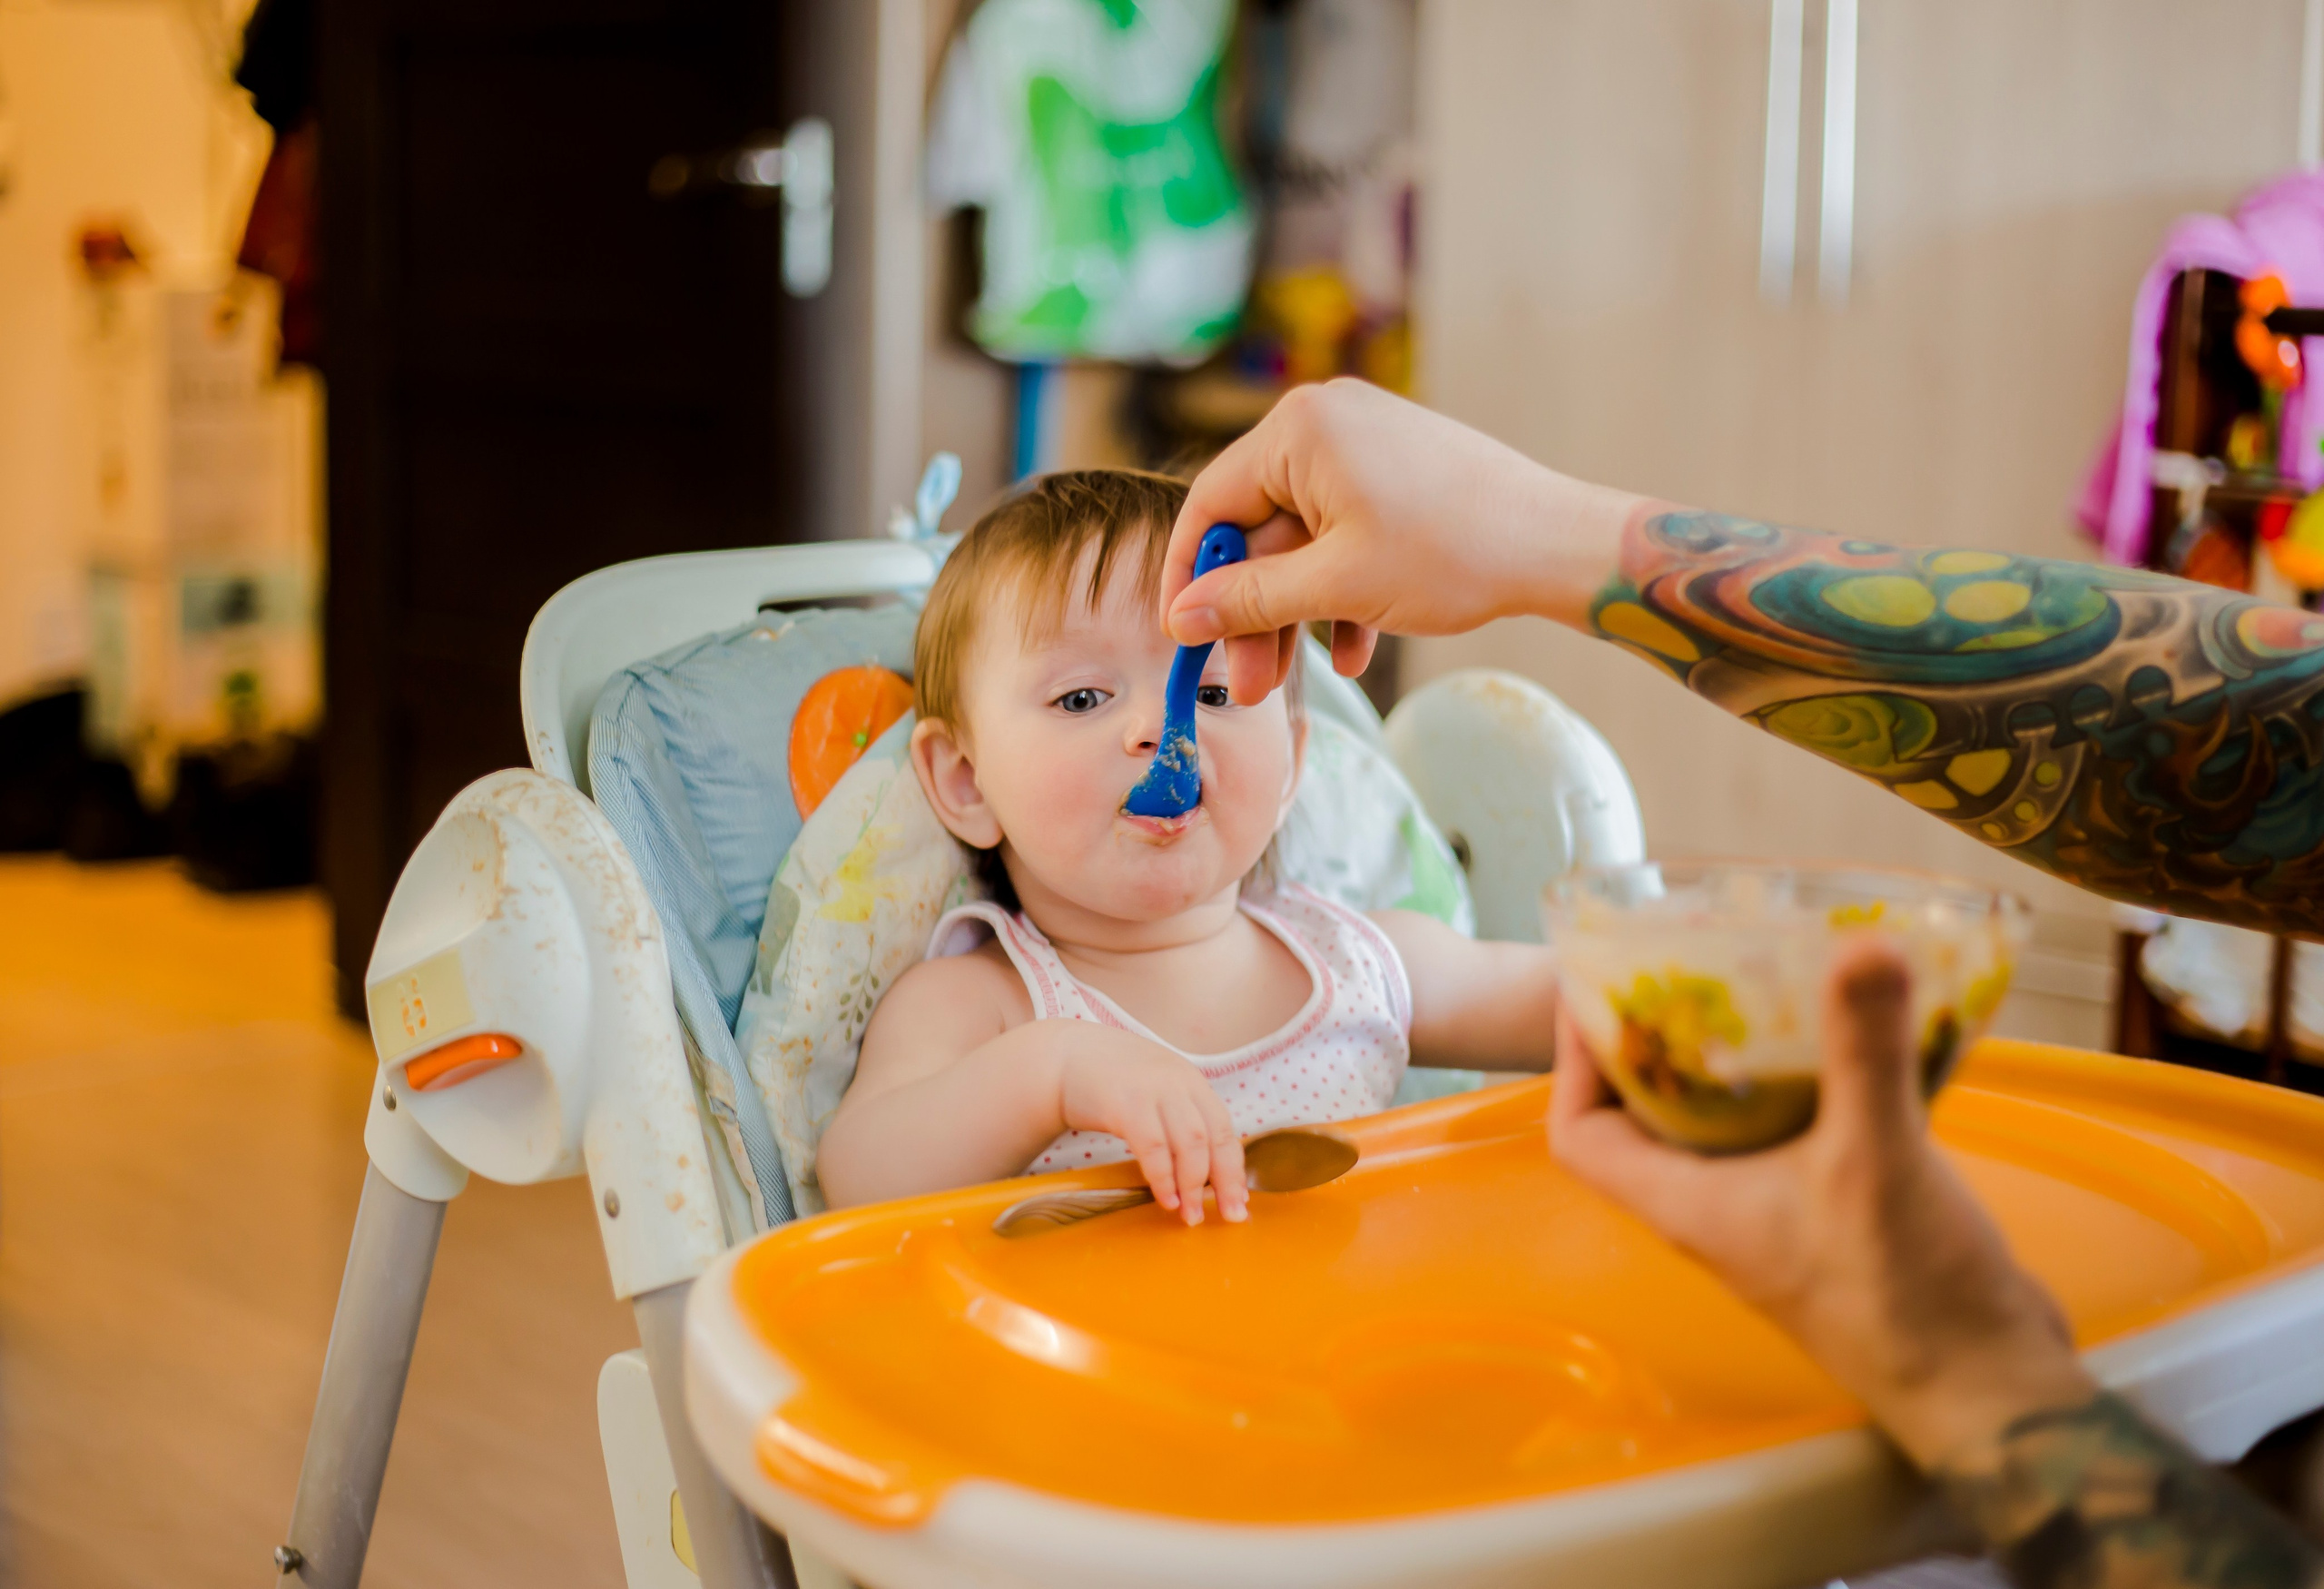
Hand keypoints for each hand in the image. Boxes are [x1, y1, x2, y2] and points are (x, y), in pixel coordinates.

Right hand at [1059, 1038, 1248, 1224]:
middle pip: (1214, 1137)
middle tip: (1229, 1217)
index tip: (1239, 1201)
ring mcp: (1153, 1090)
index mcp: (1191, 1082)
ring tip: (1191, 1215)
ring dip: (1194, 1185)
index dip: (1235, 1168)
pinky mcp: (1125, 1103)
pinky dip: (1163, 1177)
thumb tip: (1205, 1173)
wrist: (1061, 1058)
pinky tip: (1166, 1198)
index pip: (1225, 1129)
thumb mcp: (1154, 1090)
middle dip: (1225, 1181)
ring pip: (1190, 1143)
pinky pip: (1153, 1147)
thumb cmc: (1110, 1083)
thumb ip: (1178, 1119)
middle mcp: (1179, 1082)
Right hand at [1160, 380, 1641, 702]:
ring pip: (1302, 542)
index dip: (1190, 575)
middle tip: (1246, 683)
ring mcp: (1365, 447)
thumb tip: (1182, 618)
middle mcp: (1326, 424)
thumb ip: (1249, 600)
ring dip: (1295, 614)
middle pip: (1258, 529)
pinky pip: (1345, 535)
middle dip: (1252, 613)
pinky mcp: (1396, 476)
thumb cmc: (1452, 552)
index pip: (1211, 503)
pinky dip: (1341, 592)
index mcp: (1300, 429)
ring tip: (1288, 682)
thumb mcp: (1336, 586)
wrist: (1557, 545)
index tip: (1182, 635)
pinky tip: (1353, 652)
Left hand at [1549, 938, 2094, 1470]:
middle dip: (1656, 1038)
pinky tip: (1851, 1028)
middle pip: (1649, 1115)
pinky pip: (1799, 1127)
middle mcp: (1717, 1208)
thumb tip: (1860, 944)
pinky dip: (1810, 1076)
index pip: (1579, 1135)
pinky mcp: (1840, 1208)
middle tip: (1685, 962)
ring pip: (1729, 1118)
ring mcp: (1777, 1211)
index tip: (1593, 988)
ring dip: (1738, 1053)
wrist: (1990, 1391)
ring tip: (1759, 976)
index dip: (1572, 1064)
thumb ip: (1863, 1050)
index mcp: (1686, 1204)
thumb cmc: (1906, 1293)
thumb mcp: (1875, 1156)